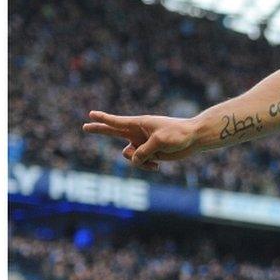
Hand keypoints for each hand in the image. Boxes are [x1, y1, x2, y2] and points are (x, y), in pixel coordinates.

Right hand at [82, 110, 199, 170]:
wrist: (194, 139)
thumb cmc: (178, 134)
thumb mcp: (159, 142)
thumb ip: (143, 152)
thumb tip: (134, 161)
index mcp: (140, 123)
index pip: (117, 121)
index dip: (103, 118)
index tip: (90, 114)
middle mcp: (138, 133)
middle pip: (113, 132)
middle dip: (99, 130)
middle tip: (85, 126)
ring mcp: (142, 143)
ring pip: (129, 156)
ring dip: (139, 161)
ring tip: (155, 158)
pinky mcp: (149, 153)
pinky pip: (140, 163)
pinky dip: (146, 165)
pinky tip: (158, 165)